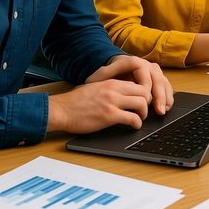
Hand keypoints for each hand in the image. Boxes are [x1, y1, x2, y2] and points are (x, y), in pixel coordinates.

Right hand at [47, 53, 173, 133]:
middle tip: (144, 110)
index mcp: (112, 82)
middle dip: (148, 102)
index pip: (138, 83)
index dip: (144, 93)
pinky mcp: (109, 116)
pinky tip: (134, 126)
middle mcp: (114, 90)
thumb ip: (110, 89)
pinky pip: (132, 118)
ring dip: (144, 113)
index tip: (143, 100)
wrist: (61, 110)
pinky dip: (137, 123)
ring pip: (141, 104)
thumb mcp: (96, 87)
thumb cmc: (75, 101)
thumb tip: (123, 93)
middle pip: (144, 92)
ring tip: (140, 118)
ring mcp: (112, 102)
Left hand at [87, 54, 172, 114]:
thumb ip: (100, 77)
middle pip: (157, 78)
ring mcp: (154, 71)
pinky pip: (166, 86)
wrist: (117, 70)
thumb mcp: (101, 75)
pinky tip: (166, 107)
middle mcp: (146, 65)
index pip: (143, 73)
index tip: (143, 99)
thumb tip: (95, 82)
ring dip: (165, 97)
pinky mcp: (158, 78)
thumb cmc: (109, 75)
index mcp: (133, 62)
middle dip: (159, 95)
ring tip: (163, 110)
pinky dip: (168, 97)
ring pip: (164, 82)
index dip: (145, 86)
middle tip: (158, 110)